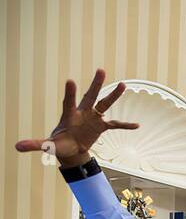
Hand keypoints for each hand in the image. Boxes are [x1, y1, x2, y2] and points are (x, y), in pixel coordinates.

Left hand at [13, 69, 138, 168]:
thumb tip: (17, 147)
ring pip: (105, 104)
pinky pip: (115, 125)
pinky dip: (125, 125)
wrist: (70, 148)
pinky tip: (137, 125)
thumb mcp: (48, 145)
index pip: (69, 102)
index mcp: (69, 115)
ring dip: (114, 96)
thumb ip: (35, 144)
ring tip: (124, 85)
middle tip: (101, 70)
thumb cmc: (59, 144)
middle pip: (90, 96)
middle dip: (96, 84)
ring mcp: (93, 118)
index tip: (71, 81)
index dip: (70, 93)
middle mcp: (82, 113)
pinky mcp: (101, 126)